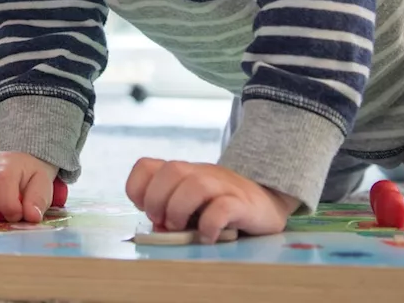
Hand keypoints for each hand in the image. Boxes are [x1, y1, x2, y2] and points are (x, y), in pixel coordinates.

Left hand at [125, 158, 298, 242]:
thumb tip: (158, 231)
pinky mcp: (243, 203)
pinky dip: (210, 225)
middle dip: (158, 200)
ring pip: (196, 184)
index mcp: (182, 173)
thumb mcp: (190, 207)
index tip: (145, 210)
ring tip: (182, 229)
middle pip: (171, 170)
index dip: (138, 188)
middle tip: (164, 223)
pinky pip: (223, 208)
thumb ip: (170, 214)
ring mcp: (222, 185)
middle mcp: (200, 173)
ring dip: (180, 210)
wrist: (266, 203)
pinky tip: (207, 237)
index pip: (146, 166)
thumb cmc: (219, 208)